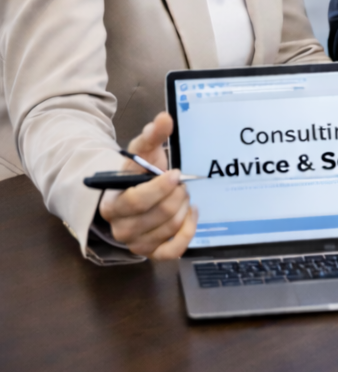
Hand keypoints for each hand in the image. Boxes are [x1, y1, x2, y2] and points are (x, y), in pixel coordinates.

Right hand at [98, 112, 197, 258]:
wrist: (135, 193)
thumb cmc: (139, 173)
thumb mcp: (143, 152)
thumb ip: (152, 135)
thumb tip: (164, 118)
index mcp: (112, 204)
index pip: (136, 201)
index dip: (160, 188)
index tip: (175, 174)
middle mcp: (120, 228)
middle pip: (157, 216)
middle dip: (176, 196)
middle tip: (181, 183)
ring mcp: (135, 243)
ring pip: (169, 229)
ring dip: (183, 208)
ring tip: (183, 194)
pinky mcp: (151, 253)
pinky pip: (174, 250)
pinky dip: (188, 231)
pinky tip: (191, 213)